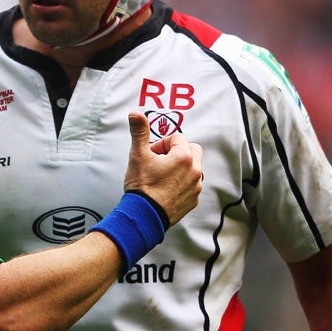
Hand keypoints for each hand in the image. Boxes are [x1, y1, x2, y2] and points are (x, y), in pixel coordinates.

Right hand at [123, 111, 202, 225]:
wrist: (143, 216)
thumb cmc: (141, 186)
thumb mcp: (138, 156)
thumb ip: (139, 132)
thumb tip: (135, 114)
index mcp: (184, 157)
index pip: (178, 138)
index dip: (162, 144)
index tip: (152, 154)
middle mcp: (195, 171)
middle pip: (192, 150)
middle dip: (177, 152)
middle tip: (160, 162)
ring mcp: (195, 187)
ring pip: (193, 168)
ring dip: (180, 168)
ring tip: (161, 177)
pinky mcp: (193, 200)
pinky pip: (191, 185)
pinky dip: (181, 184)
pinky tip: (165, 189)